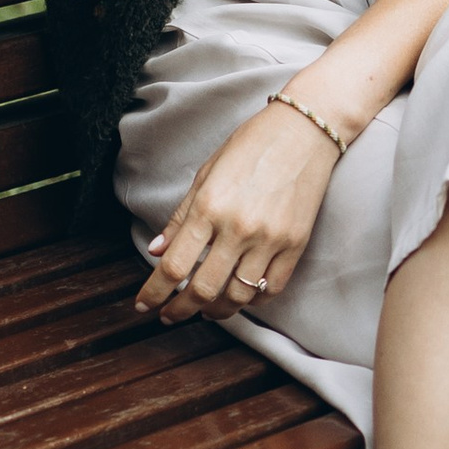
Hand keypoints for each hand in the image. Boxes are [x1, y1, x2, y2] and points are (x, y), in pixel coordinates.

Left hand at [136, 100, 337, 322]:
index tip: (144, 305)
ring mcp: (270, 239)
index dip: (154, 291)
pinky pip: (271, 288)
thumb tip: (156, 250)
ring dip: (216, 311)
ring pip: (237, 296)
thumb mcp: (206, 174)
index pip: (175, 265)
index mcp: (210, 207)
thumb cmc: (250, 146)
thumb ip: (181, 217)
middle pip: (203, 289)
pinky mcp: (295, 245)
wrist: (304, 131)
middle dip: (181, 309)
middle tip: (170, 316)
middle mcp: (238, 228)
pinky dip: (252, 301)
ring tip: (204, 310)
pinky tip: (238, 297)